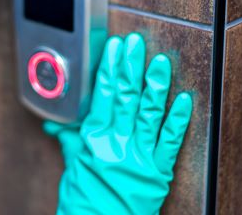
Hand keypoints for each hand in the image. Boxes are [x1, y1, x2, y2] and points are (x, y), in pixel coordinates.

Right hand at [45, 33, 192, 214]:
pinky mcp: (157, 171)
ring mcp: (138, 156)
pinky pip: (169, 141)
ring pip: (149, 113)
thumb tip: (56, 125)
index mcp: (93, 139)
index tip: (116, 48)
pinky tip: (185, 100)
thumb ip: (70, 140)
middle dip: (131, 66)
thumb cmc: (83, 201)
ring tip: (160, 62)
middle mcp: (116, 143)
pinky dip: (178, 120)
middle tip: (136, 42)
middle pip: (125, 97)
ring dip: (155, 85)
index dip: (111, 69)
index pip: (103, 95)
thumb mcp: (72, 166)